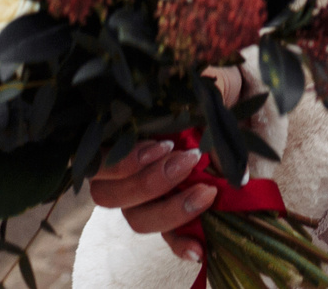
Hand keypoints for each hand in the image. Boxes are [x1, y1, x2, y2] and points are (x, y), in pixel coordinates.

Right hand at [86, 65, 240, 264]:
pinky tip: (199, 249)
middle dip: (149, 182)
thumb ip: (174, 83)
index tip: (162, 145)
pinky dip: (181, 244)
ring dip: (169, 210)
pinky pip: (166, 237)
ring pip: (136, 218)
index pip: (95, 158)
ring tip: (207, 191)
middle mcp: (120, 168)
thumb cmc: (201, 82)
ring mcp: (142, 194)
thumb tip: (171, 82)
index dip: (124, 160)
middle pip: (109, 194)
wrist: (232, 97)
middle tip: (188, 160)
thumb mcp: (186, 77)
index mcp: (113, 131)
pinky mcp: (169, 210)